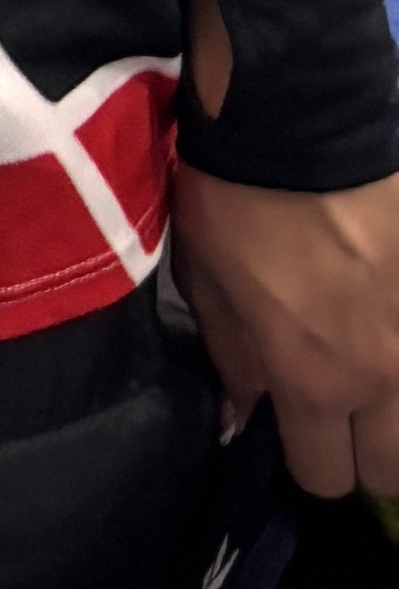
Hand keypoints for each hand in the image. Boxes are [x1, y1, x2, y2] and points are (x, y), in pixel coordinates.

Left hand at [173, 158, 398, 501]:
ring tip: (370, 369)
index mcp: (313, 380)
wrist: (303, 113)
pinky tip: (384, 318)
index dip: (306, 458)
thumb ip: (233, 360)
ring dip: (395, 407)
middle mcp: (385, 374)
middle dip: (364, 451)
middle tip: (341, 407)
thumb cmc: (238, 197)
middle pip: (393, 469)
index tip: (295, 429)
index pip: (324, 475)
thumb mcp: (209, 281)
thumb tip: (241, 418)